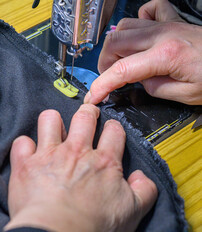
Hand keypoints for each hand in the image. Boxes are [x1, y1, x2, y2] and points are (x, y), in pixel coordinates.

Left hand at [5, 105, 156, 231]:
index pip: (114, 131)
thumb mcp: (131, 211)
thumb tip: (141, 177)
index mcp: (103, 162)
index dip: (113, 127)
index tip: (111, 130)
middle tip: (88, 116)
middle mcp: (77, 152)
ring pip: (51, 120)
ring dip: (54, 122)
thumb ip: (144, 190)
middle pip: (85, 117)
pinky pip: (23, 142)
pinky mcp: (27, 164)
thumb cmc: (92, 227)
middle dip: (88, 113)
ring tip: (56, 130)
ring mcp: (50, 155)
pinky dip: (26, 146)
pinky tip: (31, 153)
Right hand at [84, 0, 201, 104]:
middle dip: (104, 63)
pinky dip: (138, 21)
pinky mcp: (172, 20)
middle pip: (115, 42)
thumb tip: (138, 80)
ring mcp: (166, 24)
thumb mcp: (183, 95)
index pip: (122, 70)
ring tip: (120, 60)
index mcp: (165, 56)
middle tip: (109, 78)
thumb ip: (153, 87)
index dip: (102, 85)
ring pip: (124, 25)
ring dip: (116, 45)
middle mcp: (162, 35)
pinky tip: (141, 33)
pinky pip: (148, 10)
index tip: (93, 97)